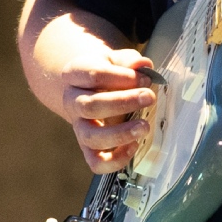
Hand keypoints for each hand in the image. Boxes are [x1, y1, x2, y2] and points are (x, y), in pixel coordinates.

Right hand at [57, 45, 158, 173]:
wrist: (90, 88)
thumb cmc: (108, 72)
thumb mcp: (116, 59)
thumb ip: (129, 61)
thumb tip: (143, 65)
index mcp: (74, 74)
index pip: (93, 75)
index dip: (122, 77)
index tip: (145, 78)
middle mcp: (72, 102)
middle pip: (90, 106)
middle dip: (122, 103)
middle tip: (149, 97)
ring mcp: (78, 127)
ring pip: (90, 137)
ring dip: (120, 133)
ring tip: (144, 126)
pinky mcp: (88, 147)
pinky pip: (96, 161)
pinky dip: (115, 159)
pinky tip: (134, 146)